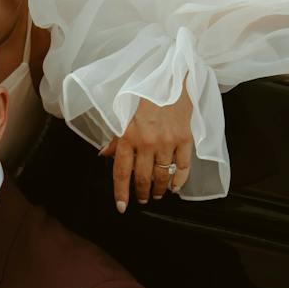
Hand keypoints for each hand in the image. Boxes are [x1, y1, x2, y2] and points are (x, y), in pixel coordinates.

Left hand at [99, 86, 192, 210]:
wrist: (170, 80)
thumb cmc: (145, 99)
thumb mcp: (124, 117)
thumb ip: (116, 139)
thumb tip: (103, 155)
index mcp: (128, 136)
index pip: (122, 172)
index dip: (121, 192)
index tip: (122, 207)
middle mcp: (147, 142)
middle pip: (143, 177)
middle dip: (142, 192)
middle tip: (143, 199)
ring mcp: (167, 141)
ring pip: (162, 175)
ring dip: (160, 189)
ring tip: (158, 194)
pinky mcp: (184, 139)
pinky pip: (183, 167)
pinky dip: (180, 180)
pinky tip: (176, 187)